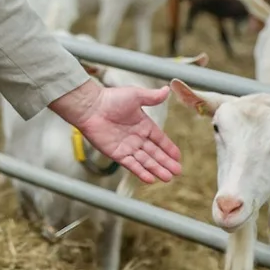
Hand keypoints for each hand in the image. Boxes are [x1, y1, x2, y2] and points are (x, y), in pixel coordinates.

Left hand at [49, 79, 182, 183]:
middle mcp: (136, 137)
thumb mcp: (135, 95)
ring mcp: (127, 147)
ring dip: (156, 169)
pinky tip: (150, 179)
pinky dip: (140, 172)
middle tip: (177, 171)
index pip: (160, 139)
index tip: (178, 156)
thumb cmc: (112, 98)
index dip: (169, 148)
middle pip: (155, 153)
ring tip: (168, 178)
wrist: (91, 107)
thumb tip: (167, 89)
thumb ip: (152, 96)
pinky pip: (131, 165)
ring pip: (145, 161)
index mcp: (143, 124)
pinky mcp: (116, 154)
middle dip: (166, 162)